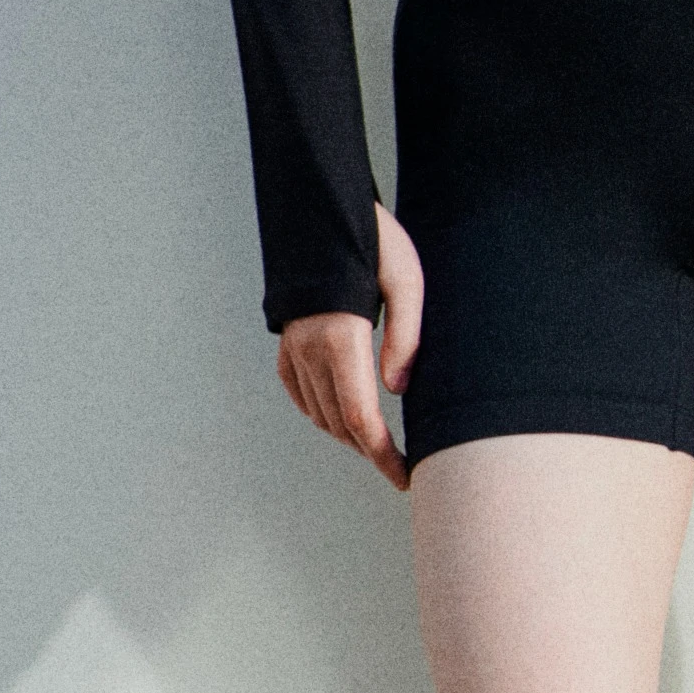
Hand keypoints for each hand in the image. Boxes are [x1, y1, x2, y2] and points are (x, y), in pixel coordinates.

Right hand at [271, 208, 423, 487]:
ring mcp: (294, 348)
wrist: (322, 214)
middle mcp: (311, 350)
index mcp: (342, 338)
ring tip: (382, 445)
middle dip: (372, 452)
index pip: (362, 419)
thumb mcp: (406, 282)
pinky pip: (301, 395)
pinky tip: (344, 417)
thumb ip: (406, 338)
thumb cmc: (375, 242)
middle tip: (404, 467)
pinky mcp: (287, 344)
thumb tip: (397, 392)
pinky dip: (323, 415)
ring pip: (320, 414)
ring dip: (350, 435)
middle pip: (341, 424)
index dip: (384, 456)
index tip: (406, 477)